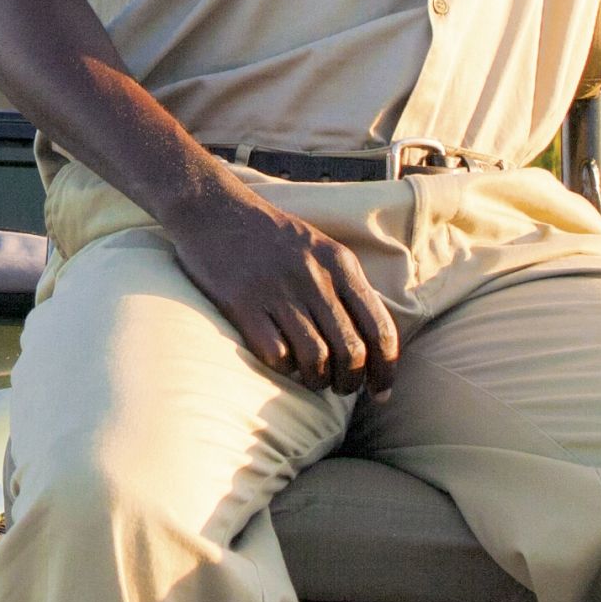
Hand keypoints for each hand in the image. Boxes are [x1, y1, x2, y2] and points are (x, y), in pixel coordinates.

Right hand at [159, 178, 401, 389]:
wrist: (215, 210)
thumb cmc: (272, 237)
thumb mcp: (321, 248)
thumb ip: (347, 287)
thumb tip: (372, 342)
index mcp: (341, 264)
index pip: (380, 328)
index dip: (385, 369)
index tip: (380, 392)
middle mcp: (314, 278)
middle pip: (351, 351)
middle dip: (351, 382)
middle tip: (342, 389)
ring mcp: (278, 291)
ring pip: (317, 359)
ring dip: (318, 380)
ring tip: (313, 380)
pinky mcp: (243, 304)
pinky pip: (276, 355)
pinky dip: (284, 368)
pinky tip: (282, 362)